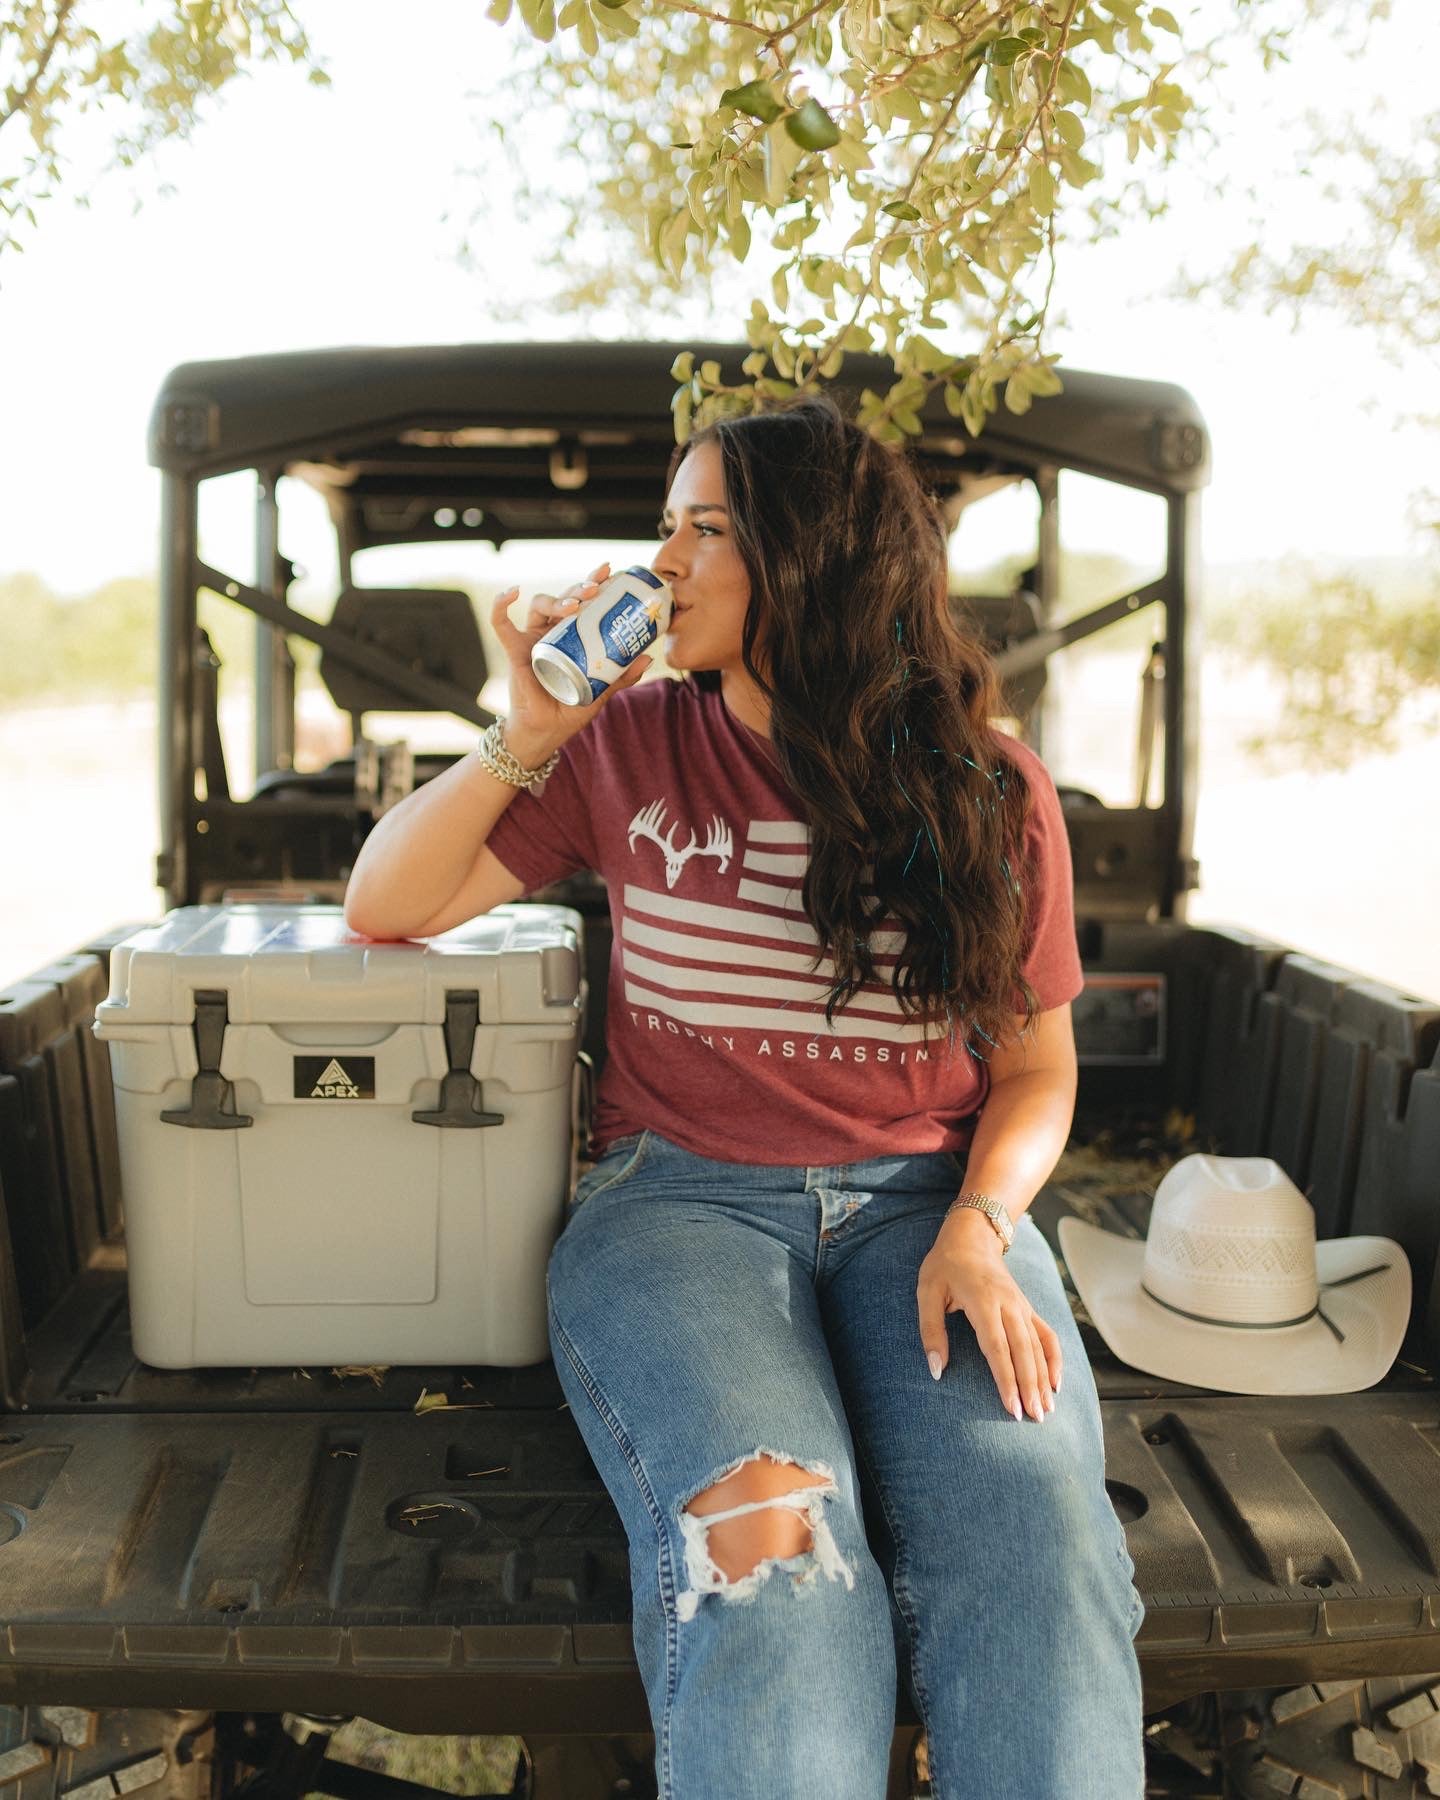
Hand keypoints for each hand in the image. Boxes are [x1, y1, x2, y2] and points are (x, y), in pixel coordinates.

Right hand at [489, 561, 651, 758]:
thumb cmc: (571, 708)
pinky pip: (502, 624)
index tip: (610, 572)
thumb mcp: (602, 691)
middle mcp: (552, 631)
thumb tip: (648, 657)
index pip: (583, 602)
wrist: (546, 731)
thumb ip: (622, 675)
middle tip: (596, 588)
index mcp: (573, 634)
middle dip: (580, 588)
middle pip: (564, 598)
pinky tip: (511, 592)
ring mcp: (532, 638)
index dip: (594, 583)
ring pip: (540, 605)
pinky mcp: (514, 650)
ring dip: (556, 599)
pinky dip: (501, 606)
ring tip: (573, 605)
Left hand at [917, 1210, 1060, 1421]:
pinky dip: (1054, 1359)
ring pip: (1038, 1347)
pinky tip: (1056, 1383)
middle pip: (1024, 1352)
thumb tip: (936, 1369)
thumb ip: (931, 1330)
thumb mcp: (927, 1291)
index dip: (1006, 1380)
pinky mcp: (1027, 1307)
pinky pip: (1046, 1335)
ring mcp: (1021, 1306)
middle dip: (1030, 1387)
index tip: (1011, 1408)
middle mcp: (1009, 1305)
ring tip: (1047, 1410)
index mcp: (983, 1301)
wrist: (972, 1235)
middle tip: (1035, 1419)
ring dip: (1043, 1379)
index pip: (998, 1348)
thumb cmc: (945, 1264)